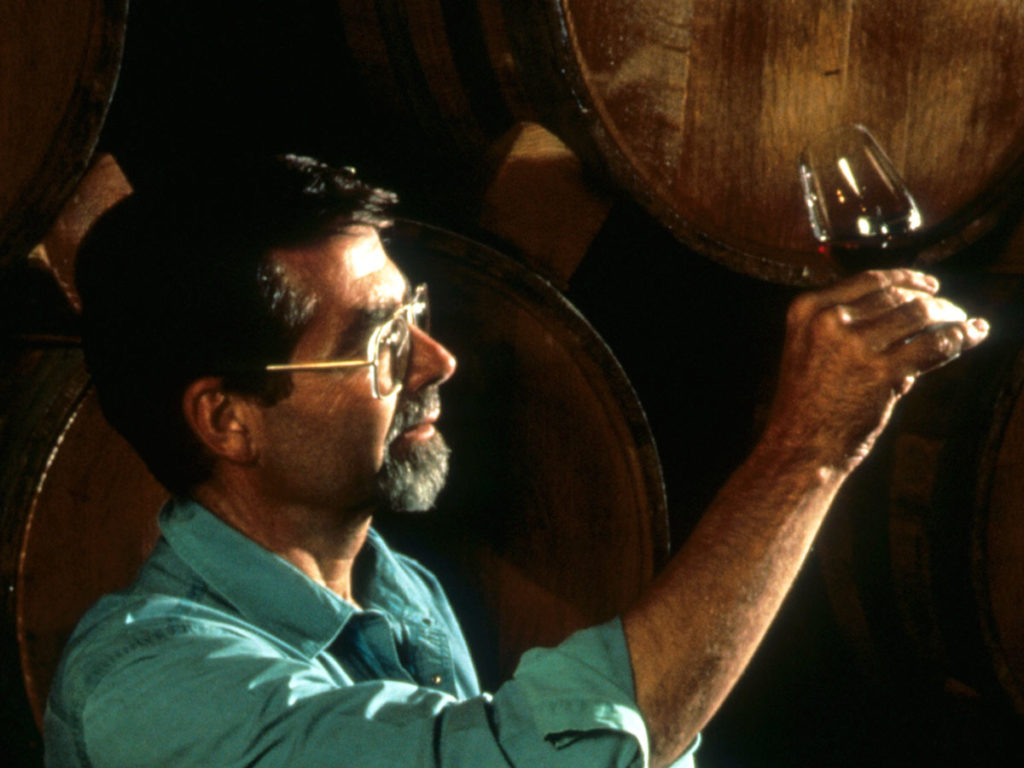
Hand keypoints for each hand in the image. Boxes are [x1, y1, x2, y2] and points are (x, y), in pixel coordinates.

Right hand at [763, 269, 988, 469]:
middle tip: (951, 310)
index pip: (869, 281)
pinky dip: (959, 337)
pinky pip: (933, 345)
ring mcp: (855, 346)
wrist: (799, 445)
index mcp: (809, 309)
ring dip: (947, 315)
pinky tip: (972, 335)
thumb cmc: (808, 403)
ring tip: (961, 324)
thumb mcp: (811, 349)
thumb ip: (849, 326)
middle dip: (931, 300)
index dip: (906, 278)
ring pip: (918, 314)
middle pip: (896, 295)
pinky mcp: (881, 373)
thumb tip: (909, 312)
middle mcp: (829, 320)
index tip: (929, 284)